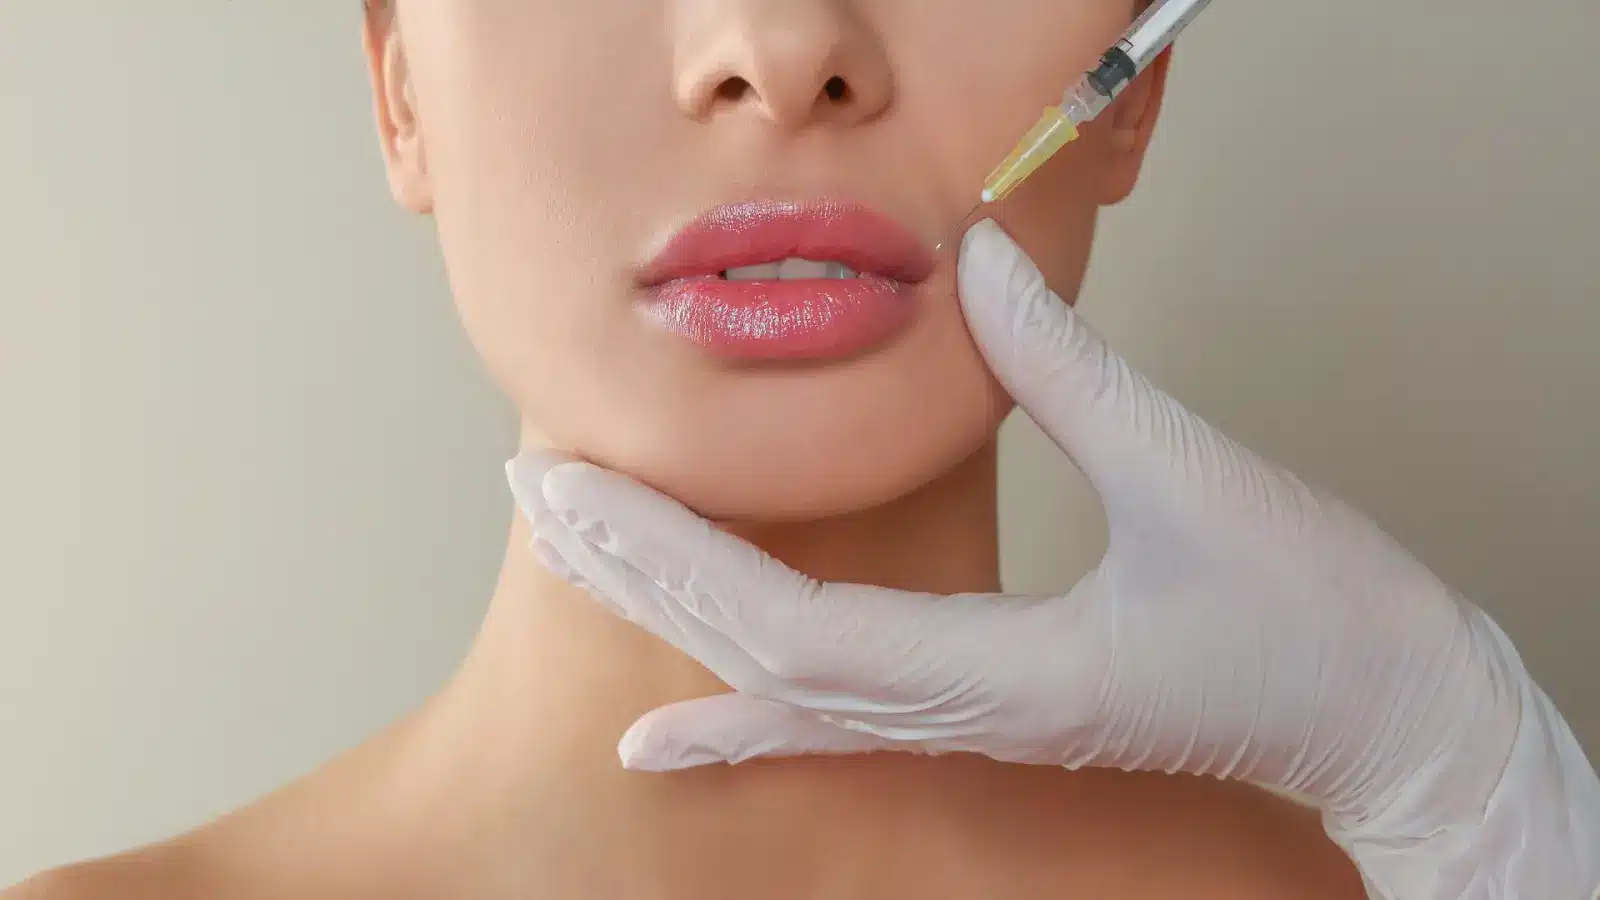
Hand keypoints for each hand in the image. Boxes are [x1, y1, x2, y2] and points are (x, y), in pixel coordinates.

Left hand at [509, 220, 1599, 898]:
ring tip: (575, 553)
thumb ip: (1067, 363)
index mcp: (1010, 674)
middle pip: (761, 659)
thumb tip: (976, 258)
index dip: (672, 556)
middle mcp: (971, 717)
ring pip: (786, 690)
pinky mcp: (995, 710)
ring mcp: (979, 725)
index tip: (573, 484)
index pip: (794, 630)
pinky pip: (841, 720)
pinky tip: (667, 723)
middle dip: (637, 575)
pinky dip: (742, 717)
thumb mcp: (1193, 472)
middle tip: (532, 492)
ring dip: (674, 618)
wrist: (1392, 722)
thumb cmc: (1322, 619)